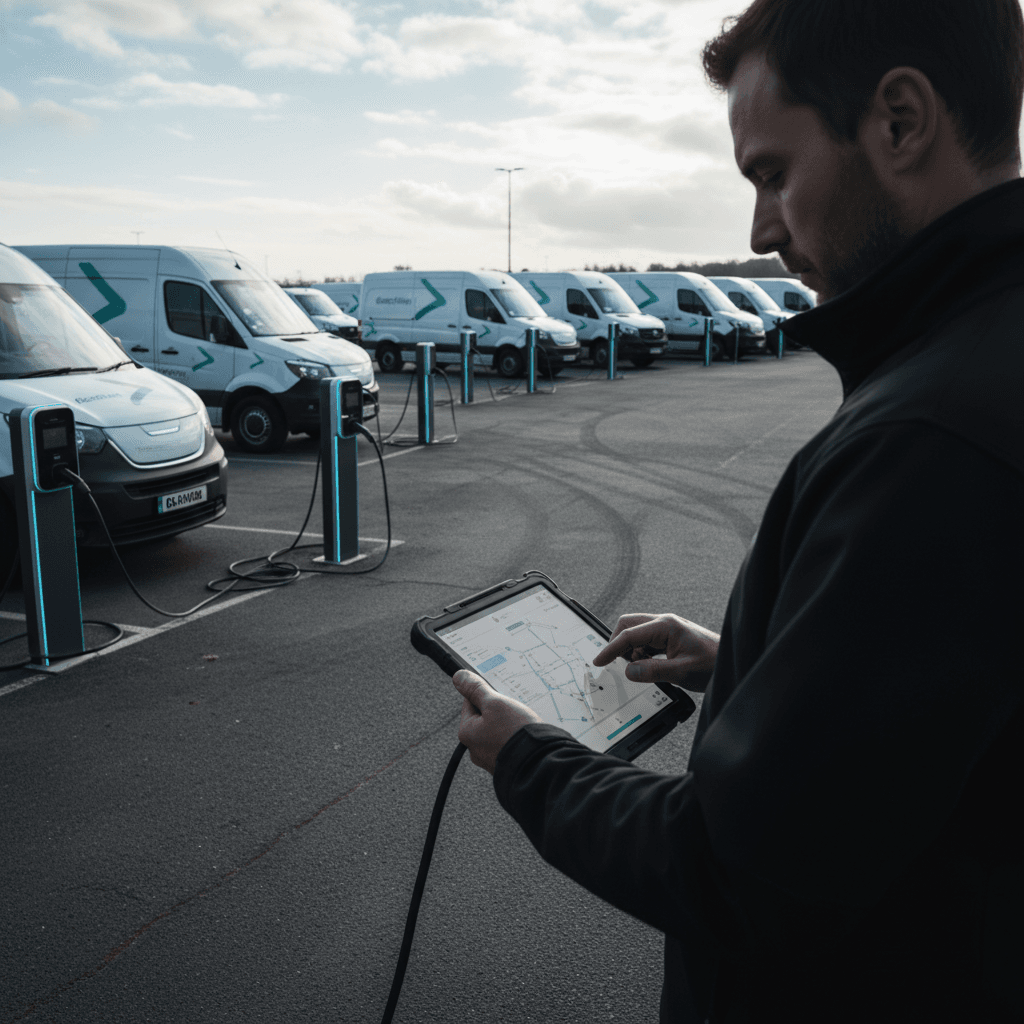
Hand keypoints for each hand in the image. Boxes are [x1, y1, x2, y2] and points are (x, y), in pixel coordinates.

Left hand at [453, 670, 541, 773]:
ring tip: (522, 722)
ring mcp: (491, 758)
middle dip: (499, 710)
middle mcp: (476, 748)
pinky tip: (525, 734)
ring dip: (509, 723)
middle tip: (513, 708)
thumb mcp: (494, 703)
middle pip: (485, 718)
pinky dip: (515, 737)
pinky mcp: (506, 764)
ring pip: (498, 730)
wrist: (539, 764)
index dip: (486, 694)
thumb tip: (458, 677)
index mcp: (467, 733)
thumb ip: (476, 689)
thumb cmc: (514, 733)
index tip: (499, 693)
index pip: (470, 703)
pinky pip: (508, 743)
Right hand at [591, 613, 718, 688]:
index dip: (610, 649)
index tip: (599, 661)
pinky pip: (646, 641)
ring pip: (637, 633)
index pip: (629, 634)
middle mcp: (664, 622)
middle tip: (616, 664)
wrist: (731, 661)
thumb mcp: (681, 672)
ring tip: (639, 668)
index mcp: (666, 626)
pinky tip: (648, 666)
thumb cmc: (713, 664)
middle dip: (618, 644)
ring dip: (631, 650)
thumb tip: (628, 671)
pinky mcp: (670, 637)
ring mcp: (667, 628)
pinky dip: (641, 653)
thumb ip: (652, 672)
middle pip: (628, 625)